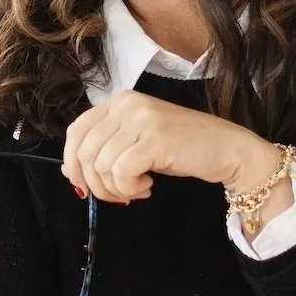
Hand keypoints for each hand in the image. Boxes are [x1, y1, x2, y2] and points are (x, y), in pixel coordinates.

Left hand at [61, 90, 262, 203]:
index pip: (76, 131)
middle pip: (84, 152)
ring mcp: (141, 119)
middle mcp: (127, 104)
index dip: (73, 163)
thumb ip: (105, 150)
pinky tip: (148, 186)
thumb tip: (68, 170)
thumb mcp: (138, 144)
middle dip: (96, 183)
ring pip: (101, 165)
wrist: (227, 149)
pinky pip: (121, 172)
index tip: (85, 186)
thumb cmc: (183, 148)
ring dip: (117, 188)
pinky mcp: (154, 138)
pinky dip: (130, 188)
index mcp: (120, 101)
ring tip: (139, 188)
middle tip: (118, 194)